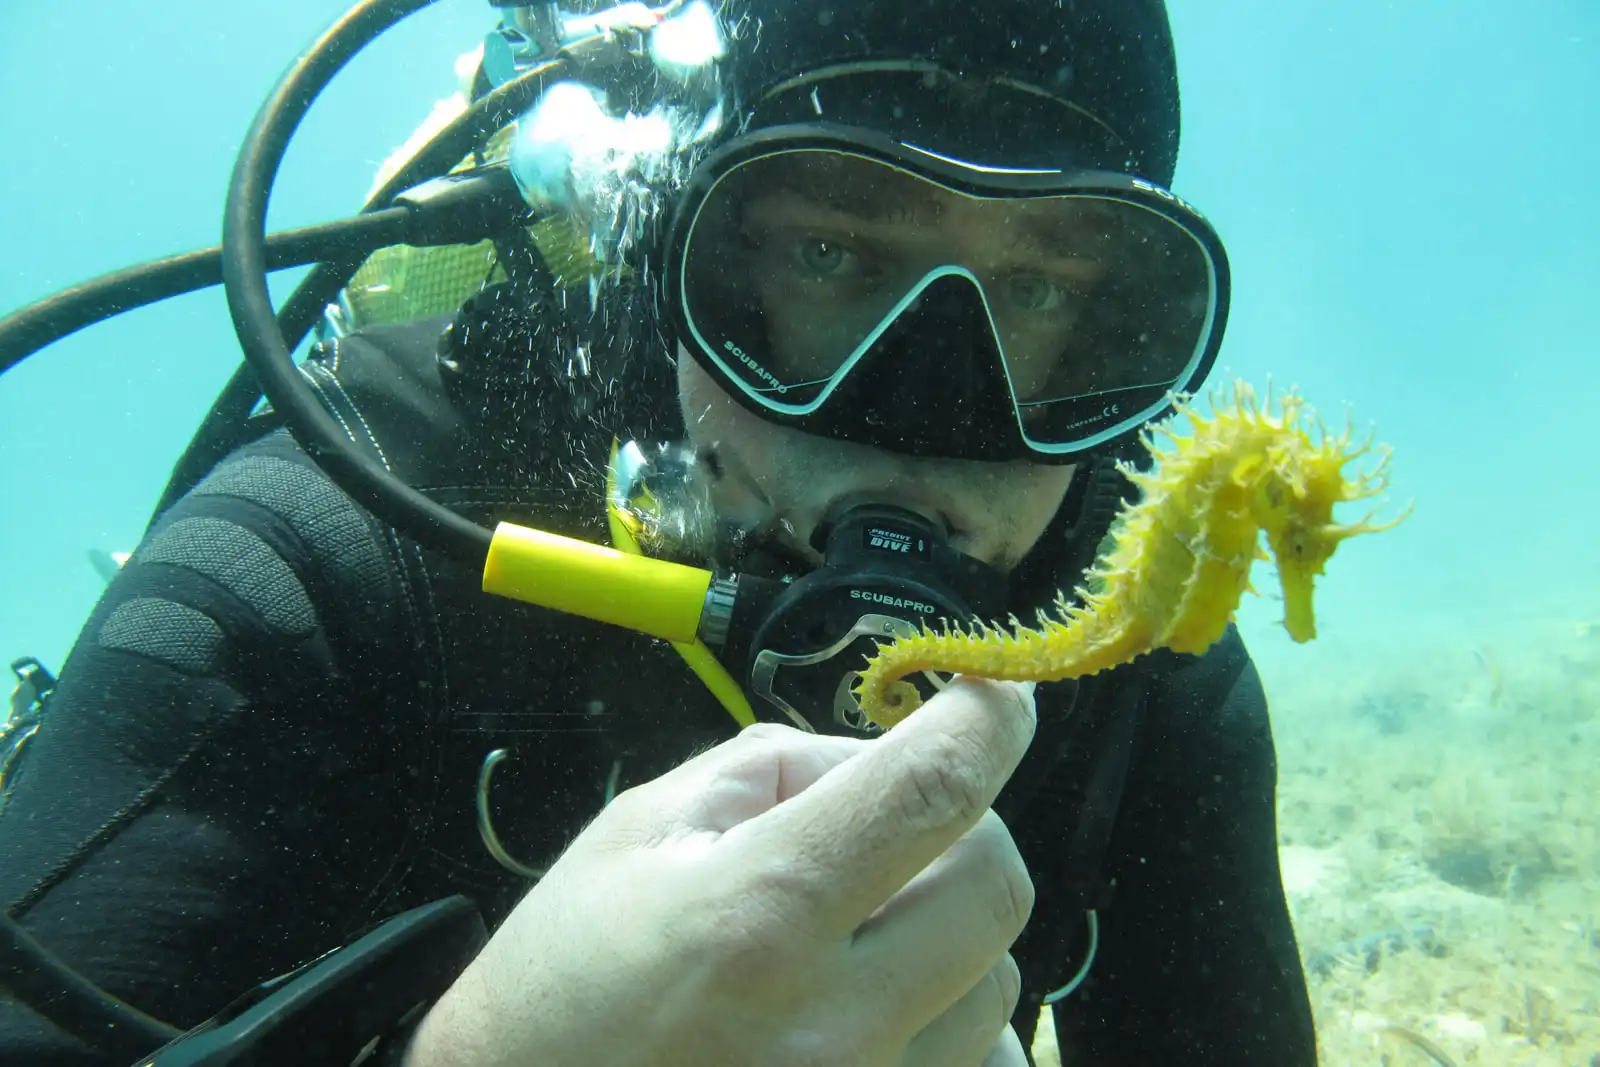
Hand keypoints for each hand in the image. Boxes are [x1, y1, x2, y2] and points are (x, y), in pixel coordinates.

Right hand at [403, 676, 1037, 1066]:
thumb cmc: (567, 975)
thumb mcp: (641, 828)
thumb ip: (777, 769)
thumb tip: (886, 757)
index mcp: (761, 912)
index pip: (931, 789)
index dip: (987, 720)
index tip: (995, 695)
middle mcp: (835, 1021)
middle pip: (996, 885)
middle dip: (961, 833)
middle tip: (893, 836)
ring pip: (999, 982)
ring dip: (950, 936)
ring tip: (855, 941)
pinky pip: (985, 1063)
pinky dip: (950, 1022)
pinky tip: (874, 1011)